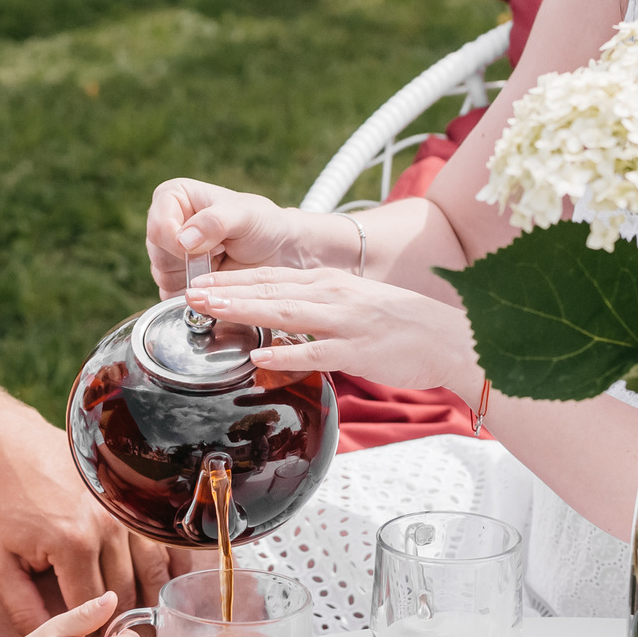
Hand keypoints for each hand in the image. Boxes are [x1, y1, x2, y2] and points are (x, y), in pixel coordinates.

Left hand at [0, 409, 160, 632]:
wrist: (16, 450)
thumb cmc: (6, 506)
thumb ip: (20, 606)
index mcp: (72, 546)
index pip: (94, 607)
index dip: (93, 632)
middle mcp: (107, 528)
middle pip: (129, 593)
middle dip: (124, 620)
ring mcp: (127, 512)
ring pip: (154, 572)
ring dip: (152, 599)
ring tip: (146, 621)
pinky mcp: (137, 501)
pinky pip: (166, 544)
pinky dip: (172, 569)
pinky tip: (169, 588)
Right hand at [146, 179, 324, 295]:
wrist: (278, 252)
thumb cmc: (263, 225)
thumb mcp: (243, 215)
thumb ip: (214, 222)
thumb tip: (182, 241)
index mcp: (172, 197)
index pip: (158, 228)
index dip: (180, 245)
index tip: (213, 246)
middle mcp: (165, 224)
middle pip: (158, 257)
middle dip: (192, 263)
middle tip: (222, 253)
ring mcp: (167, 254)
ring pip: (163, 278)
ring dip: (196, 279)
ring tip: (222, 262)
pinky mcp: (175, 279)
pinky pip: (173, 296)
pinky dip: (198, 295)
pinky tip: (218, 279)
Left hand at [187, 267, 480, 395]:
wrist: (449, 338)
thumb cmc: (400, 326)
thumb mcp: (353, 305)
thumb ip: (316, 310)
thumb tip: (279, 323)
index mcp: (329, 283)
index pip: (271, 277)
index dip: (232, 279)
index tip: (199, 283)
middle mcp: (333, 296)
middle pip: (270, 290)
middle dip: (227, 291)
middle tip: (188, 294)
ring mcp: (345, 322)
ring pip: (286, 313)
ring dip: (245, 310)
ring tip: (211, 312)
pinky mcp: (358, 351)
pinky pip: (316, 353)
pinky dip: (286, 355)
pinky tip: (259, 358)